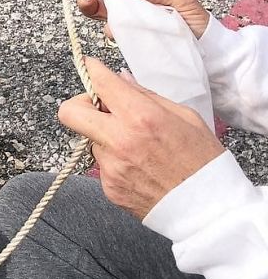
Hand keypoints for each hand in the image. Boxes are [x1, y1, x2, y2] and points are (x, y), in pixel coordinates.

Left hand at [59, 58, 223, 218]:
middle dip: (80, 104)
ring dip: (106, 136)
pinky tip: (140, 167)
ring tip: (138, 147)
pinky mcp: (108, 188)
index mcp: (142, 117)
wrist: (209, 212)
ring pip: (90, 139)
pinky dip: (115, 160)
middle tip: (100, 108)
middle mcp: (120, 141)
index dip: (93, 70)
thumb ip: (147, 96)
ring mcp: (111, 167)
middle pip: (69, 112)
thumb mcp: (185, 117)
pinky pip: (102, 164)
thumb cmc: (204, 162)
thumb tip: (121, 79)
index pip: (101, 83)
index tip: (91, 66)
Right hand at [77, 0, 209, 38]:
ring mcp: (131, 30)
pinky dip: (112, 34)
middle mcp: (132, 12)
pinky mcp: (134, 47)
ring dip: (95, 14)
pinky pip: (117, 39)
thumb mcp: (183, 0)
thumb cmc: (200, 24)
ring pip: (104, 20)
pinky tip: (115, 32)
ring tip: (98, 11)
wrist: (212, 53)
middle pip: (101, 3)